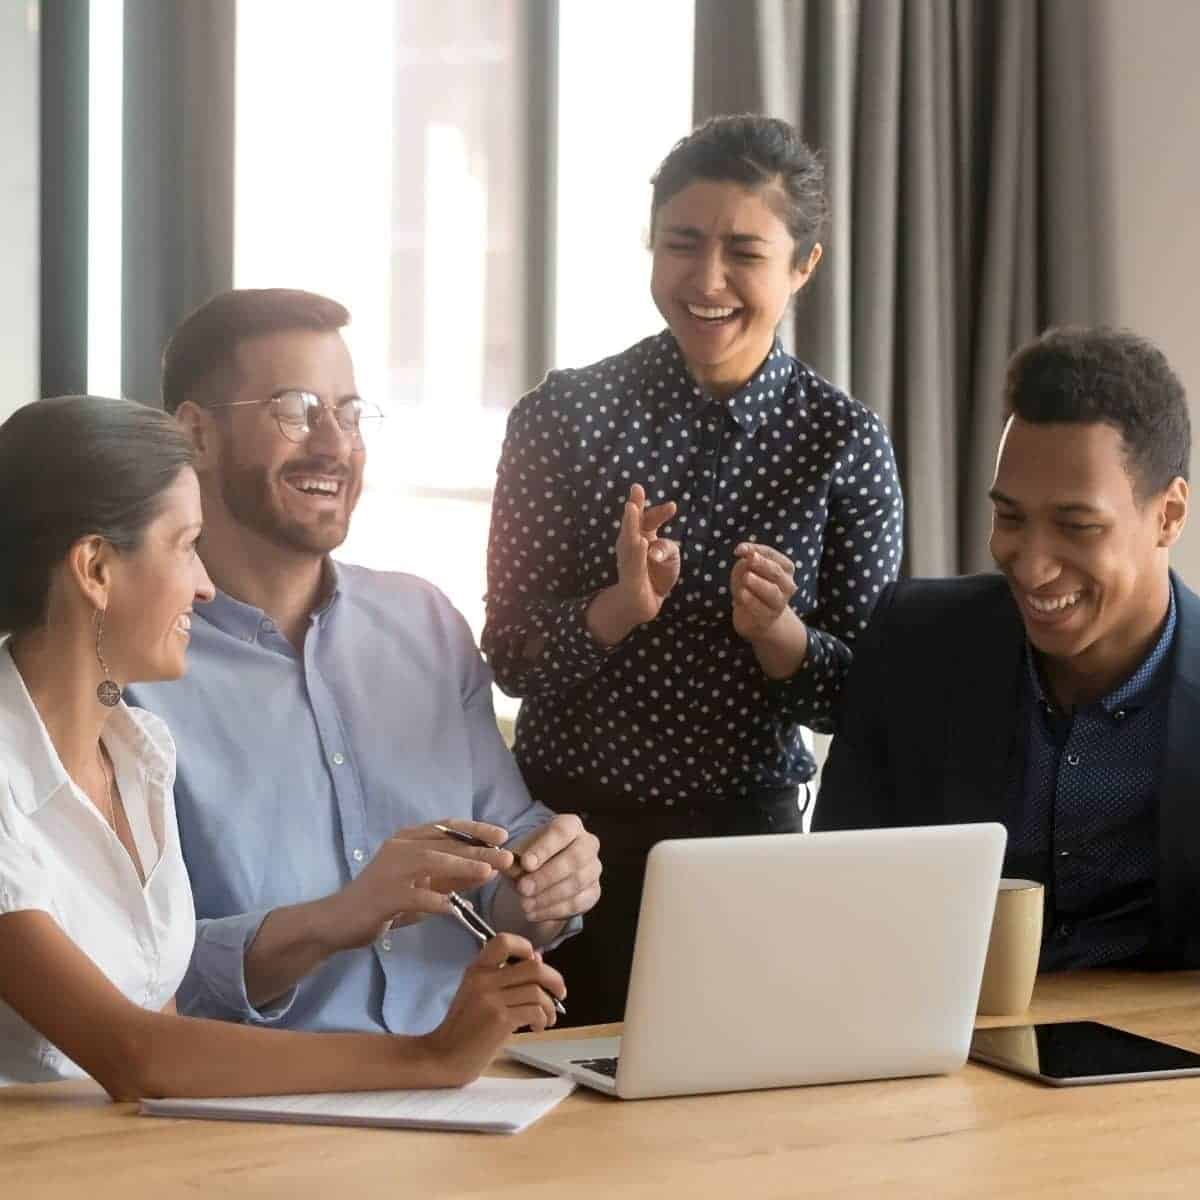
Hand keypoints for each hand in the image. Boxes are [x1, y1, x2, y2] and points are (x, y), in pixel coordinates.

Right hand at [327, 821, 515, 949]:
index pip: (448, 827)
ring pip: (432, 862)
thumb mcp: (421, 884)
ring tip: (488, 872)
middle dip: (479, 849)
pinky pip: (415, 896)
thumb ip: (450, 877)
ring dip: (462, 866)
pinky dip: (437, 901)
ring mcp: (389, 870)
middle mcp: (399, 848)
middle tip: (507, 857)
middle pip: (445, 843)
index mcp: (407, 839)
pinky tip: (455, 909)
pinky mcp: (384, 896)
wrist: (339, 921)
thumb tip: (488, 870)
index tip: (503, 834)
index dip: (477, 830)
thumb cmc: (384, 902)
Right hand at [420, 934, 565, 1084]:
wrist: (444, 1057)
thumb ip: (504, 977)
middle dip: (554, 979)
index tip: (535, 962)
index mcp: (476, 969)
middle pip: (533, 967)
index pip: (503, 941)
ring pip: (537, 991)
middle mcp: (483, 979)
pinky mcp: (499, 1020)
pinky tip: (537, 1027)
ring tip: (547, 1019)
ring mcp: (491, 999)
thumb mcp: (478, 994)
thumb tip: (538, 958)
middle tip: (560, 994)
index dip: (525, 947)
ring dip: (551, 1007)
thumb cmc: (464, 1027)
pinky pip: (534, 1011)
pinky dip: (543, 1019)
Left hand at [507, 814, 601, 923]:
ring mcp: (594, 869)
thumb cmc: (531, 857)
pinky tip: (534, 914)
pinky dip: (553, 910)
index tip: (526, 863)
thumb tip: (507, 864)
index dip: (544, 848)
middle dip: (547, 876)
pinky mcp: (594, 892)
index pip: (561, 832)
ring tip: (524, 905)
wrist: (542, 876)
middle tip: (523, 888)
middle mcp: (588, 844)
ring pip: (577, 882)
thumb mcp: (519, 852)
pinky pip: (578, 903)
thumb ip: (513, 858)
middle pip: (575, 858)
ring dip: (548, 896)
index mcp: (570, 825)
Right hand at [586, 483, 679, 645]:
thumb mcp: (670, 558)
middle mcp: (632, 545)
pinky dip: (637, 553)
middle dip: (635, 508)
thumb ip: (667, 549)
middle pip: (634, 524)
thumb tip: (654, 550)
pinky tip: (641, 542)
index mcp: (643, 535)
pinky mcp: (631, 577)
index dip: (659, 512)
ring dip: (631, 524)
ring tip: (632, 508)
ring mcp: (628, 560)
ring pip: (629, 540)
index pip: (650, 519)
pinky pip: (634, 563)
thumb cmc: (657, 575)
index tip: (673, 506)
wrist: (643, 603)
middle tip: (636, 490)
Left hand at [731, 543, 799, 642]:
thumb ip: (746, 557)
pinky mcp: (767, 618)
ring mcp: (779, 603)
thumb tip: (742, 550)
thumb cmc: (752, 587)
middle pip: (777, 573)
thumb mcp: (746, 568)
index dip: (756, 549)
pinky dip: (750, 600)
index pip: (772, 555)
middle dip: (762, 564)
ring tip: (746, 577)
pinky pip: (760, 608)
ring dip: (758, 583)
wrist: (754, 618)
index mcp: (785, 568)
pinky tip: (741, 594)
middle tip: (750, 560)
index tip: (738, 550)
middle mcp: (787, 585)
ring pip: (772, 591)